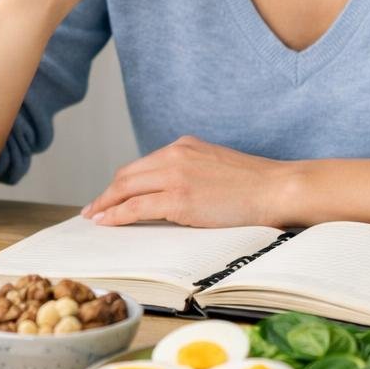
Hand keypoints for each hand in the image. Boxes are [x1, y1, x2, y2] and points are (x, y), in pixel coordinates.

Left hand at [80, 136, 296, 228]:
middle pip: (127, 175)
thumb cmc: (254, 185)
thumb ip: (191, 173)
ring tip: (94, 218)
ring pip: (126, 188)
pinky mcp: (179, 198)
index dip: (122, 183)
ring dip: (106, 204)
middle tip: (93, 209)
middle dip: (107, 194)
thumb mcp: (215, 166)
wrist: (277, 188)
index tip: (110, 195)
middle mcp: (175, 154)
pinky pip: (137, 207)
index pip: (142, 165)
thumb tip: (171, 195)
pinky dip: (117, 215)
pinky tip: (108, 223)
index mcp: (184, 145)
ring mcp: (176, 175)